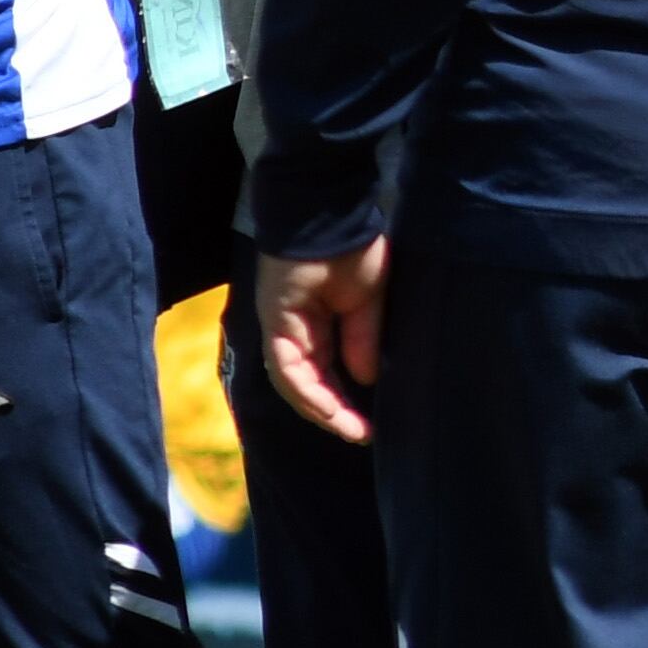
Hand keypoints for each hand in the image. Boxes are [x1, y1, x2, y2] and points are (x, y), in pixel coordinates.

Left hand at [258, 240, 389, 444]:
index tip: (372, 424)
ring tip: (350, 429)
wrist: (332, 213)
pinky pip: (288, 368)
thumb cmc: (355, 247)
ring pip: (295, 383)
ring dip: (322, 410)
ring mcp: (284, 328)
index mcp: (322, 323)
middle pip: (310, 384)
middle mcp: (299, 331)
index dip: (347, 399)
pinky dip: (307, 392)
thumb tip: (363, 380)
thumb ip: (363, 339)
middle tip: (362, 434)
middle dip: (335, 413)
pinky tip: (330, 409)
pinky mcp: (276, 324)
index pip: (329, 371)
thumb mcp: (369, 301)